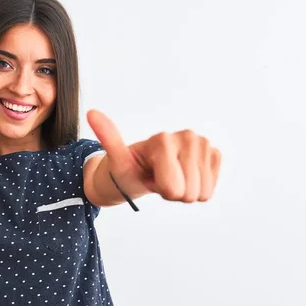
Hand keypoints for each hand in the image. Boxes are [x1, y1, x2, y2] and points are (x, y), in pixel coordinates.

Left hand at [87, 109, 221, 202]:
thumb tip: (91, 113)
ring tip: (169, 177)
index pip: (173, 188)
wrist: (139, 171)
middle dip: (173, 192)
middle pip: (189, 193)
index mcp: (163, 139)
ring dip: (185, 191)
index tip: (149, 176)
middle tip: (158, 178)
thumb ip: (109, 138)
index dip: (160, 190)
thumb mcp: (116, 160)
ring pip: (202, 193)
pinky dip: (198, 189)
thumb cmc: (127, 169)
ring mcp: (203, 143)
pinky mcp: (213, 153)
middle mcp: (187, 136)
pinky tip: (184, 177)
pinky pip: (211, 188)